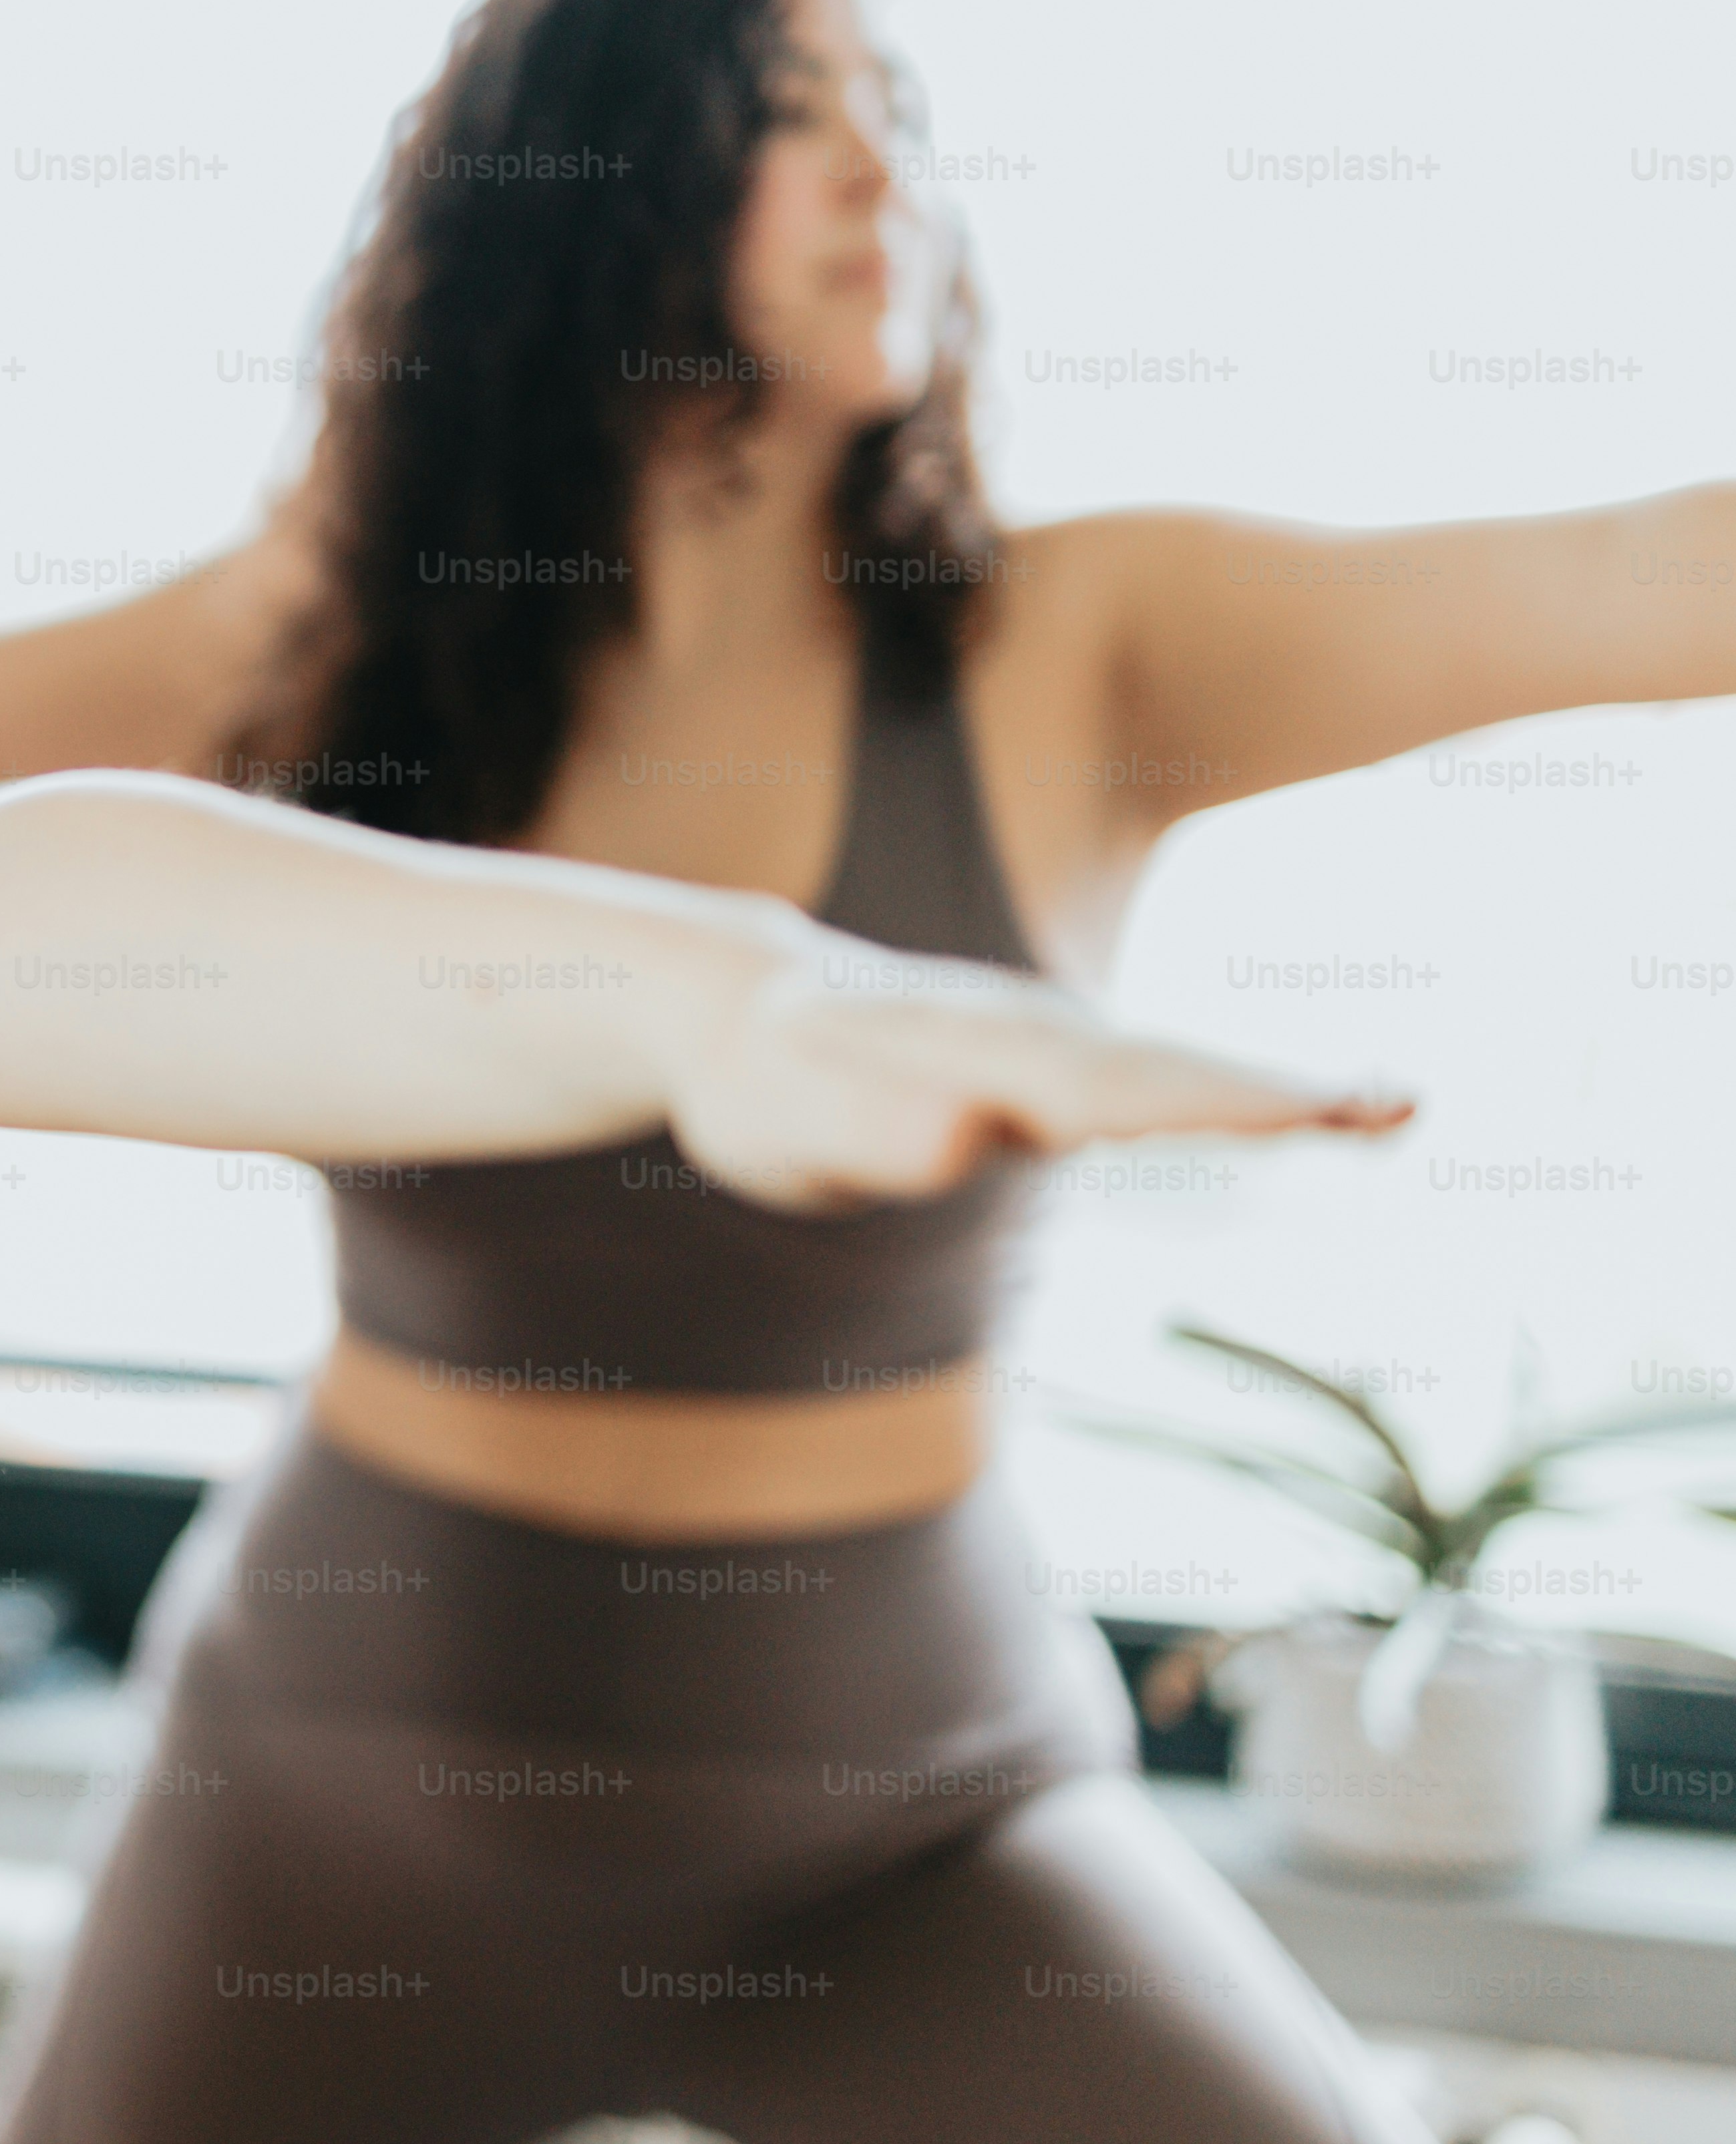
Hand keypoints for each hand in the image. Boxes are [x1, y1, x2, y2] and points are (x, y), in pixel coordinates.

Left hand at [662, 954, 1410, 1214]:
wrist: (736, 1010)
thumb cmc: (758, 1080)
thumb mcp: (790, 1120)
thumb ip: (870, 1126)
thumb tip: (962, 1133)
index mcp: (980, 1051)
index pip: (1112, 1087)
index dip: (1214, 1102)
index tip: (1316, 1107)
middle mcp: (1030, 1037)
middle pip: (1171, 1070)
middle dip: (1284, 1092)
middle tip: (1406, 1104)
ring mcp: (1046, 1048)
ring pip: (1177, 1070)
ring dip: (1280, 1088)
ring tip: (1394, 1106)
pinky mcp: (1045, 1073)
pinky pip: (1156, 1082)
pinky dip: (1237, 1091)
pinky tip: (1307, 1108)